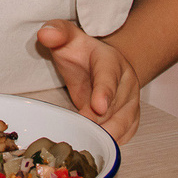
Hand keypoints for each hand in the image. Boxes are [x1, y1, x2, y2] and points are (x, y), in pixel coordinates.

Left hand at [37, 22, 140, 140]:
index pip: (108, 77)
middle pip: (114, 108)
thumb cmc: (81, 53)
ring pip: (122, 125)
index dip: (104, 93)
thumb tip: (46, 34)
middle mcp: (127, 82)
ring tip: (81, 140)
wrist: (103, 65)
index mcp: (111, 61)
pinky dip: (110, 143)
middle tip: (76, 130)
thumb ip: (57, 32)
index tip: (98, 107)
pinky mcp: (131, 119)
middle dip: (96, 121)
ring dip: (102, 135)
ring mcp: (132, 102)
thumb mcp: (67, 38)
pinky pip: (125, 136)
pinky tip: (93, 145)